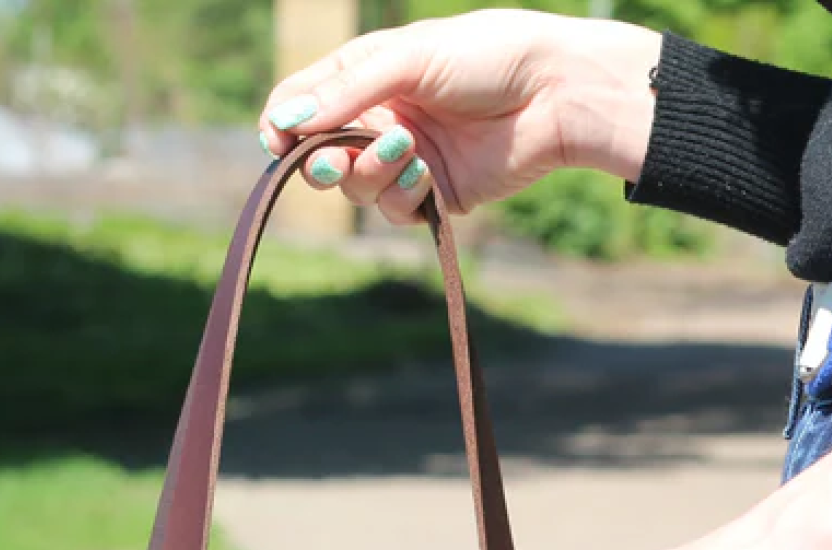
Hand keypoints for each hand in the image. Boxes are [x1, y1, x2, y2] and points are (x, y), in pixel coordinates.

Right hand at [258, 11, 660, 224]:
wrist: (553, 94)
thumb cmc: (483, 57)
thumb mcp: (406, 60)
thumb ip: (346, 91)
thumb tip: (285, 120)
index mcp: (366, 75)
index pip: (303, 101)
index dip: (283, 123)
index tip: (277, 139)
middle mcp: (381, 117)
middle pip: (321, 153)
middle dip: (321, 161)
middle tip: (332, 160)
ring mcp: (408, 159)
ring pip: (358, 187)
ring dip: (370, 172)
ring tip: (406, 148)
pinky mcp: (438, 194)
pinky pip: (397, 208)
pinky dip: (402, 194)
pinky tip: (424, 172)